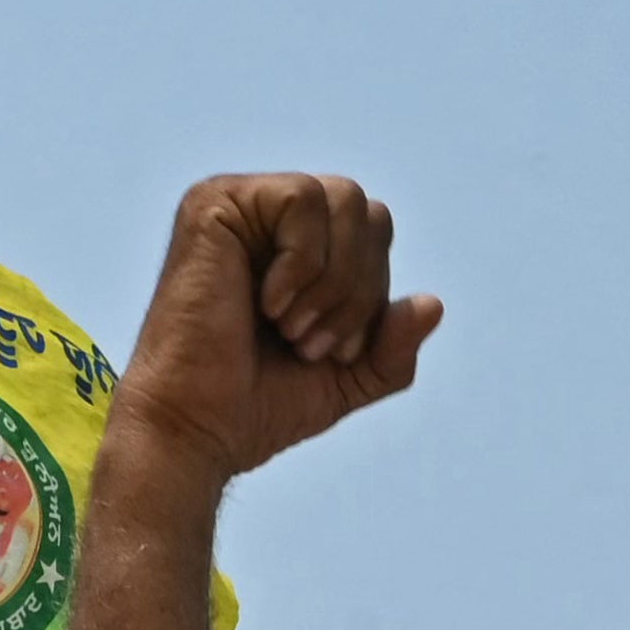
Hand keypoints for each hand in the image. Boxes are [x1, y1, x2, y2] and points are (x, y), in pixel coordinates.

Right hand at [104, 174, 441, 493]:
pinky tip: (267, 303)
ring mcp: (238, 203)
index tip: (332, 351)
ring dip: (333, 279)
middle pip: (367, 210)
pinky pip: (303, 198)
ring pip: (343, 198)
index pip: (375, 231)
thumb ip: (392, 346)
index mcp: (294, 246)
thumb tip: (433, 304)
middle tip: (311, 343)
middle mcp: (265, 215)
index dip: (372, 293)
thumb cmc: (255, 407)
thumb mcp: (346, 378)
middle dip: (359, 288)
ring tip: (291, 327)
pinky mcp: (214, 203)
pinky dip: (302, 262)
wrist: (197, 431)